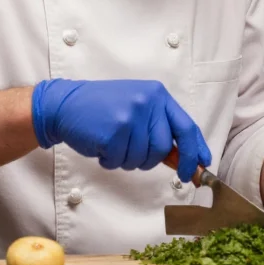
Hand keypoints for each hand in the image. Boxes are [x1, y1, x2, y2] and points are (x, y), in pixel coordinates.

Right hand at [31, 78, 210, 182]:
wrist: (65, 104)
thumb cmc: (103, 109)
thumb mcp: (138, 107)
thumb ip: (161, 128)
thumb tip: (189, 159)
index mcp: (158, 95)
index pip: (187, 128)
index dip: (194, 152)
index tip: (198, 169)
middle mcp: (148, 102)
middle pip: (164, 149)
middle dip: (149, 159)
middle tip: (130, 152)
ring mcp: (131, 116)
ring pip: (142, 159)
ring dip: (126, 160)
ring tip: (112, 142)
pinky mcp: (114, 132)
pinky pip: (120, 162)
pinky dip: (110, 161)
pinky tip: (101, 144)